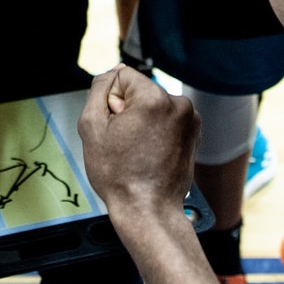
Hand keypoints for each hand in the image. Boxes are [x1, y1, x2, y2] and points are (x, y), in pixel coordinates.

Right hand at [78, 64, 197, 217]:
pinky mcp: (193, 132)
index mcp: (154, 98)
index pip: (122, 77)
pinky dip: (156, 131)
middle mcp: (178, 104)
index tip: (115, 127)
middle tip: (124, 142)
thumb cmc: (120, 176)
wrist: (147, 209)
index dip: (111, 101)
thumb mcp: (91, 127)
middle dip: (128, 111)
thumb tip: (112, 75)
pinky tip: (150, 153)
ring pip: (152, 106)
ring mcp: (189, 119)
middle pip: (139, 91)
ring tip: (138, 150)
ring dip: (142, 122)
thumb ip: (98, 89)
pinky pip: (166, 119)